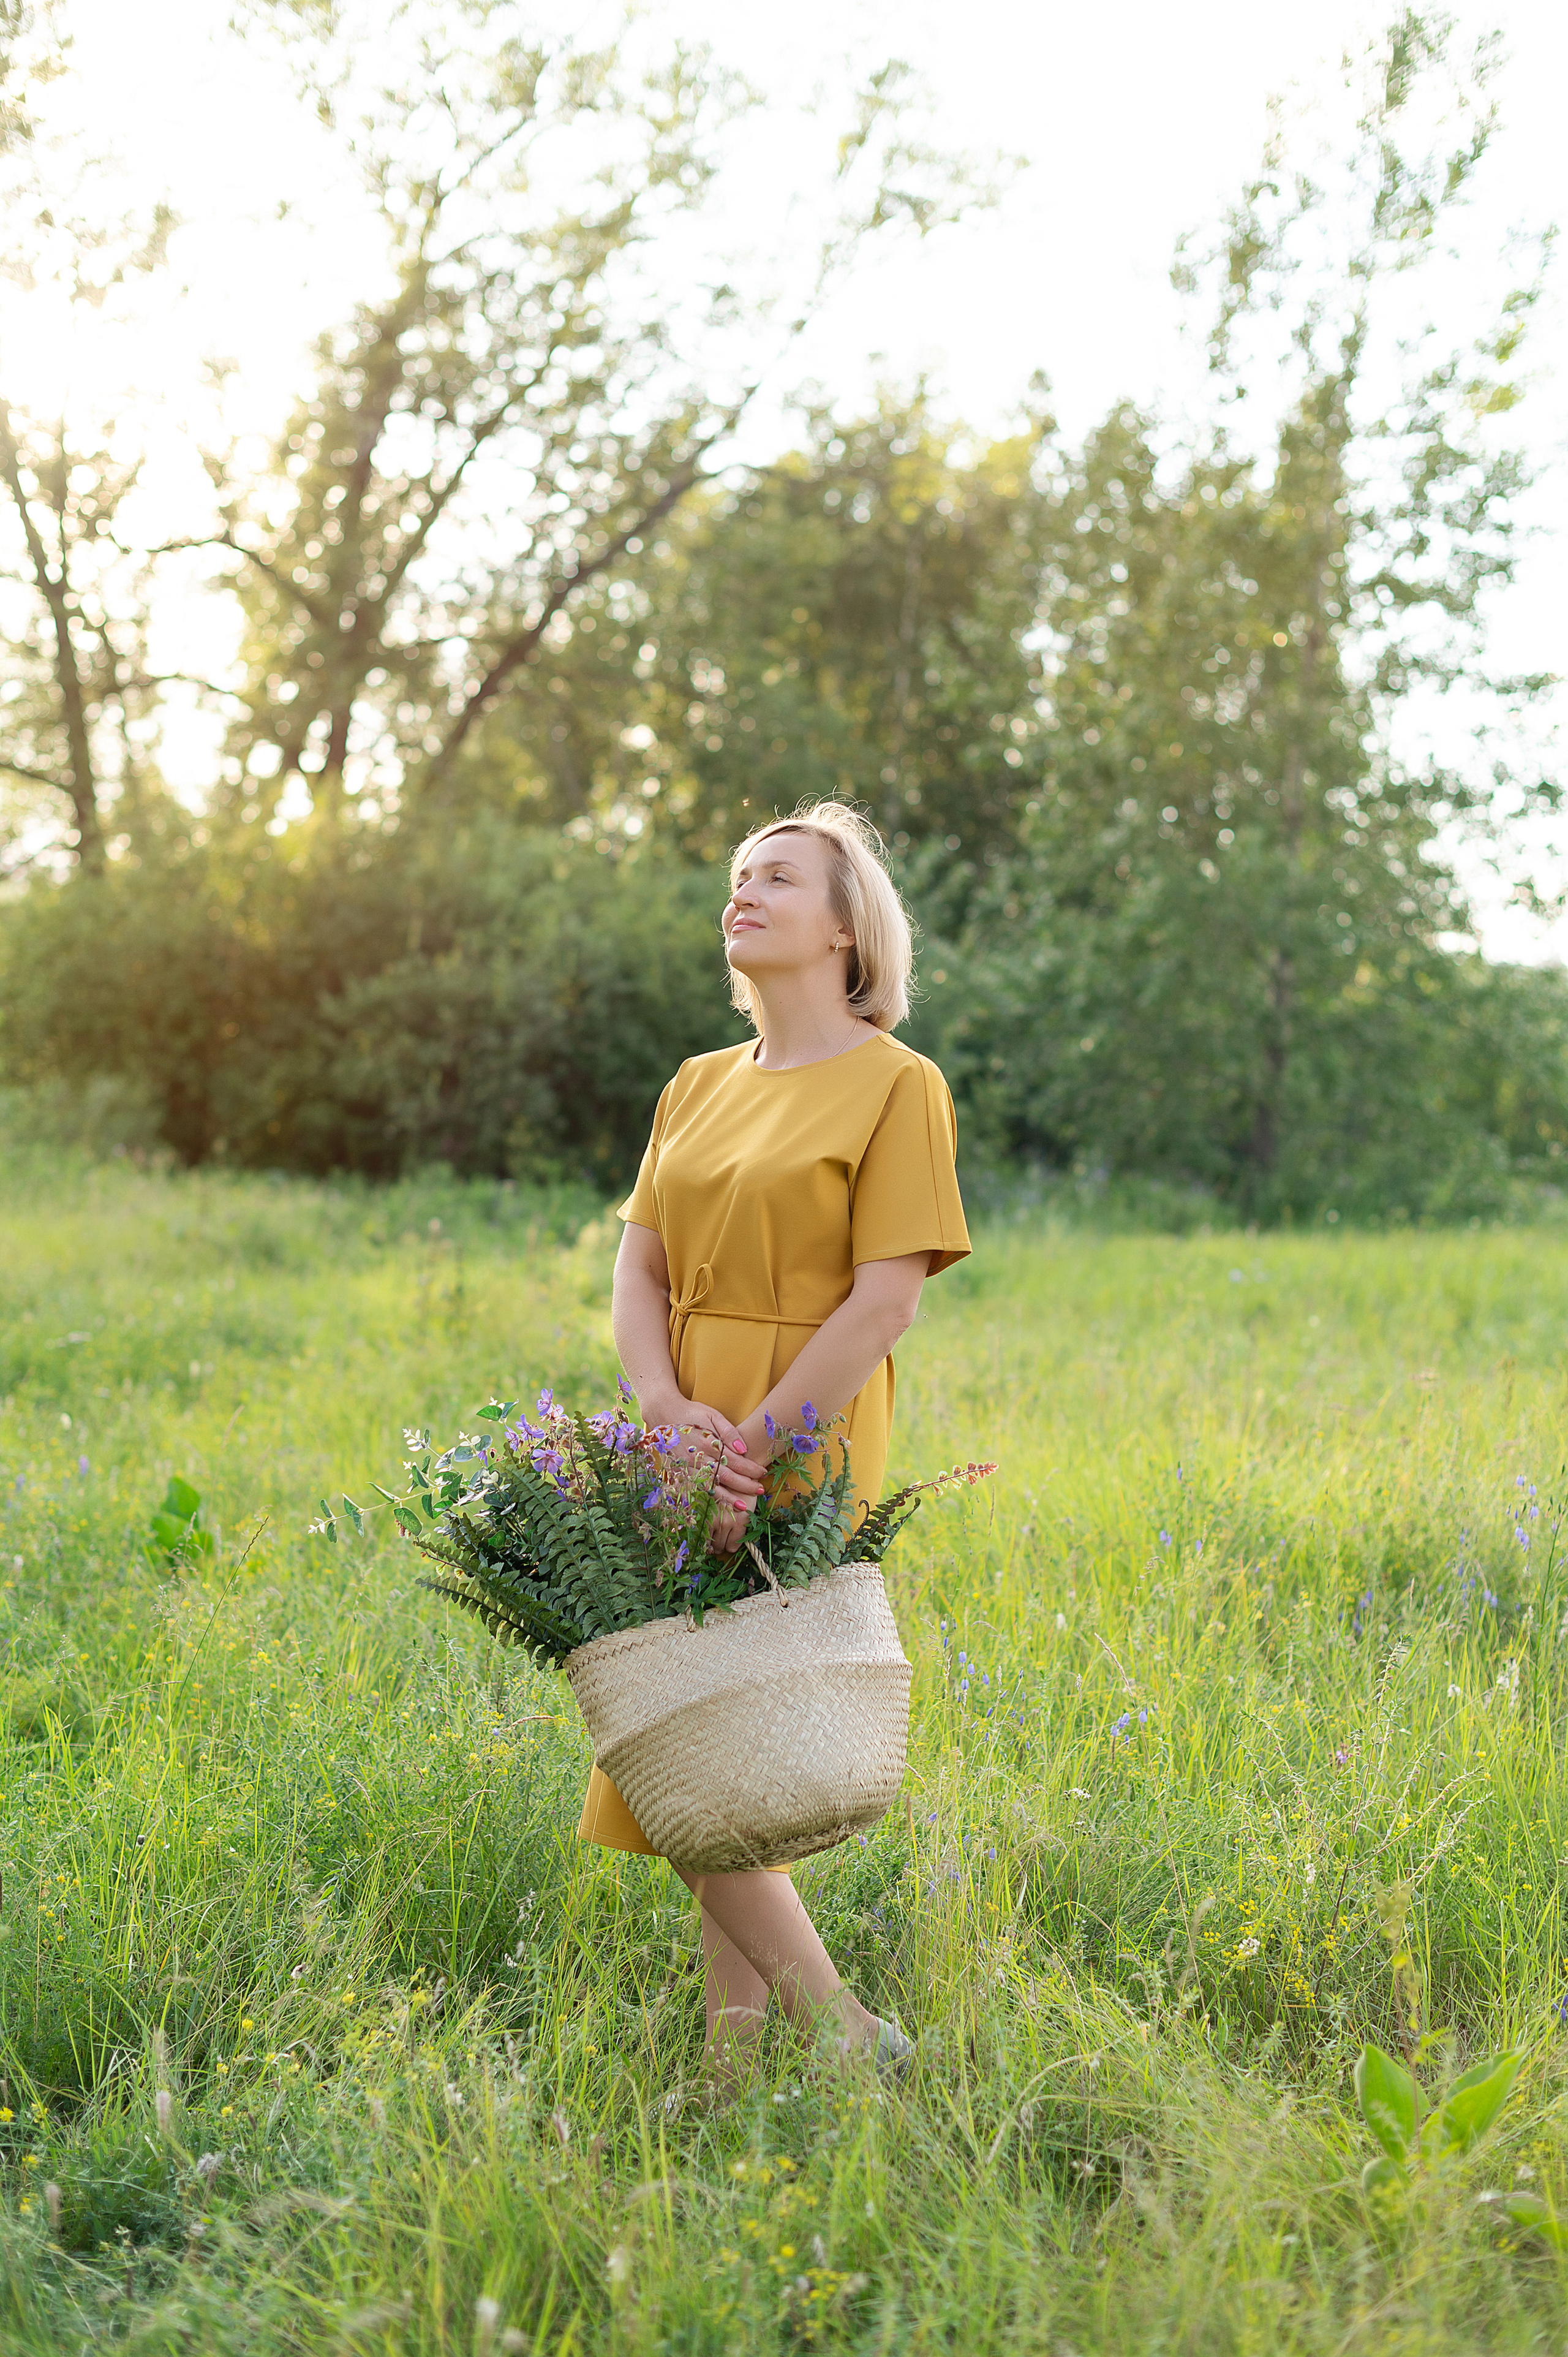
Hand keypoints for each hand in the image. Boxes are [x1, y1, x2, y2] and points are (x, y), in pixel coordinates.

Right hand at [662, 1399, 765, 1549]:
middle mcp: (698, 1457)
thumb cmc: (692, 1414)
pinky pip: (695, 1489)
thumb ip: (729, 1431)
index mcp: (709, 1442)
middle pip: (726, 1476)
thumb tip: (744, 1449)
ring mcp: (687, 1467)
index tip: (762, 1473)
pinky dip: (707, 1498)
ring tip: (742, 1506)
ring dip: (727, 1498)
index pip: (735, 1461)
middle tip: (760, 1491)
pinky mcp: (678, 1473)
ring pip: (710, 1487)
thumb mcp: (713, 1415)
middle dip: (745, 1485)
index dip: (750, 1469)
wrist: (663, 1413)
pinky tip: (717, 1505)